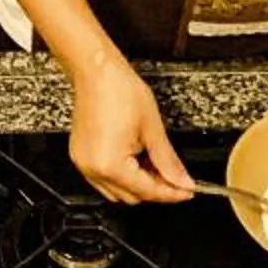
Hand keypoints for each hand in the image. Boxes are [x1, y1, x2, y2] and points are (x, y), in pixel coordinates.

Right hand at [66, 54, 192, 203]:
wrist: (96, 70)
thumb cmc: (118, 90)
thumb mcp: (152, 128)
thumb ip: (168, 161)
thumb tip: (183, 181)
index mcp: (110, 164)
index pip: (147, 191)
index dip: (171, 193)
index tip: (187, 190)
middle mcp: (93, 169)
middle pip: (131, 197)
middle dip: (155, 189)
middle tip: (175, 177)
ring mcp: (84, 164)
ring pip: (117, 192)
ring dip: (138, 185)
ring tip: (155, 166)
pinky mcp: (81, 156)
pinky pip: (103, 179)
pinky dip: (122, 176)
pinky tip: (136, 161)